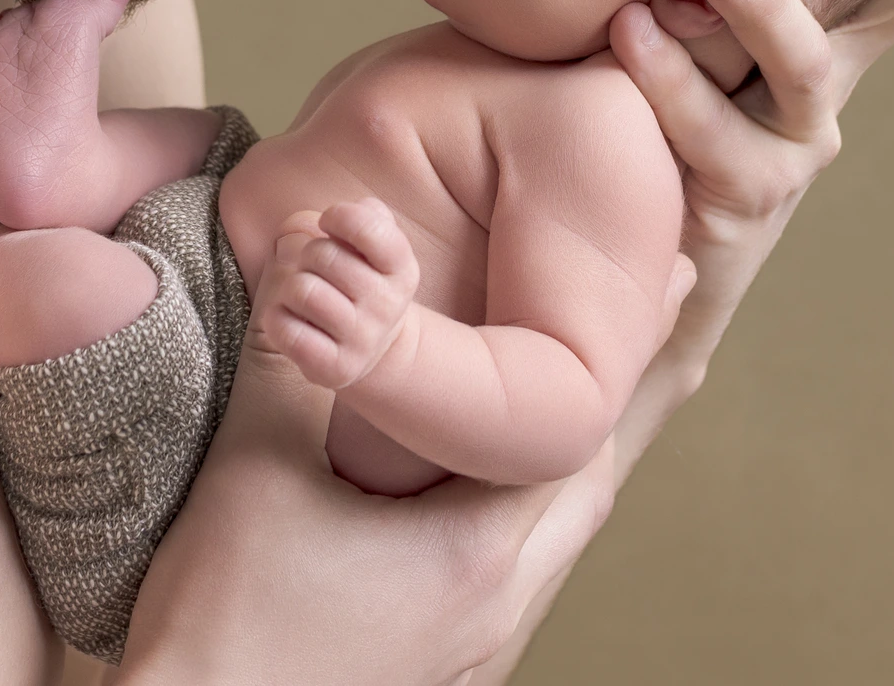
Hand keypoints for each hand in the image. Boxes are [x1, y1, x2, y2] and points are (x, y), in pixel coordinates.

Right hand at [117, 239, 621, 685]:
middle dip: (612, 406)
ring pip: (552, 545)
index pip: (584, 435)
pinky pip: (510, 583)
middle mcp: (494, 607)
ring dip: (562, 470)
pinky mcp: (430, 671)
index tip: (669, 282)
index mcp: (476, 552)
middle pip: (588, 492)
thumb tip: (304, 250)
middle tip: (636, 330)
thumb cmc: (224, 619)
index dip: (623, 350)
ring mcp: (466, 650)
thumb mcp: (255, 464)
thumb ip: (293, 351)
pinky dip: (520, 521)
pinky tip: (480, 501)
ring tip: (565, 405)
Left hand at [258, 200, 420, 388]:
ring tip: (301, 293)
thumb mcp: (369, 242)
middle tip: (314, 266)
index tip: (329, 223)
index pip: (370, 226)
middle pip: (323, 255)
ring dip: (290, 285)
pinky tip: (289, 318)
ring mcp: (363, 340)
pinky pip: (288, 331)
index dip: (339, 216)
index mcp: (401, 267)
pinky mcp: (336, 369)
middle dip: (308, 253)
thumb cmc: (360, 277)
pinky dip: (277, 318)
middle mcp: (388, 305)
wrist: (373, 346)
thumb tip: (303, 229)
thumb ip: (351, 215)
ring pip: (303, 291)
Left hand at [607, 0, 893, 464]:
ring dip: (766, 0)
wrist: (620, 240)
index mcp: (825, 5)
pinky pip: (716, 136)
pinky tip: (627, 30)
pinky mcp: (744, 194)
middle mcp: (833, 66)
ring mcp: (798, 135)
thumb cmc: (632, 86)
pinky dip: (672, 82)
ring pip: (810, 65)